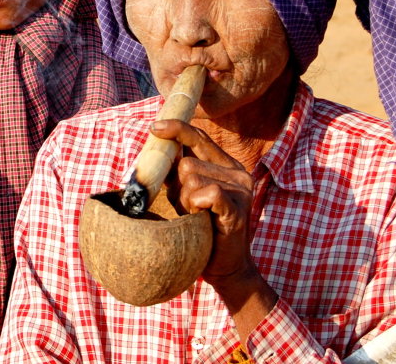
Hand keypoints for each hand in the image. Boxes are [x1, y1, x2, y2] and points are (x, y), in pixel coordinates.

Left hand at [150, 119, 277, 342]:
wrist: (226, 269)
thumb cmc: (203, 231)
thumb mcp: (188, 196)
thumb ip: (178, 174)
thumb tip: (155, 152)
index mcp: (227, 165)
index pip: (199, 138)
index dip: (176, 129)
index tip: (155, 126)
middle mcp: (237, 172)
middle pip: (188, 162)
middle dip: (177, 187)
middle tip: (187, 209)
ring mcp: (240, 189)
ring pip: (192, 177)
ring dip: (184, 200)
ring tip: (195, 217)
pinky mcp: (237, 207)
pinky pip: (207, 192)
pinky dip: (196, 204)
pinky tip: (201, 218)